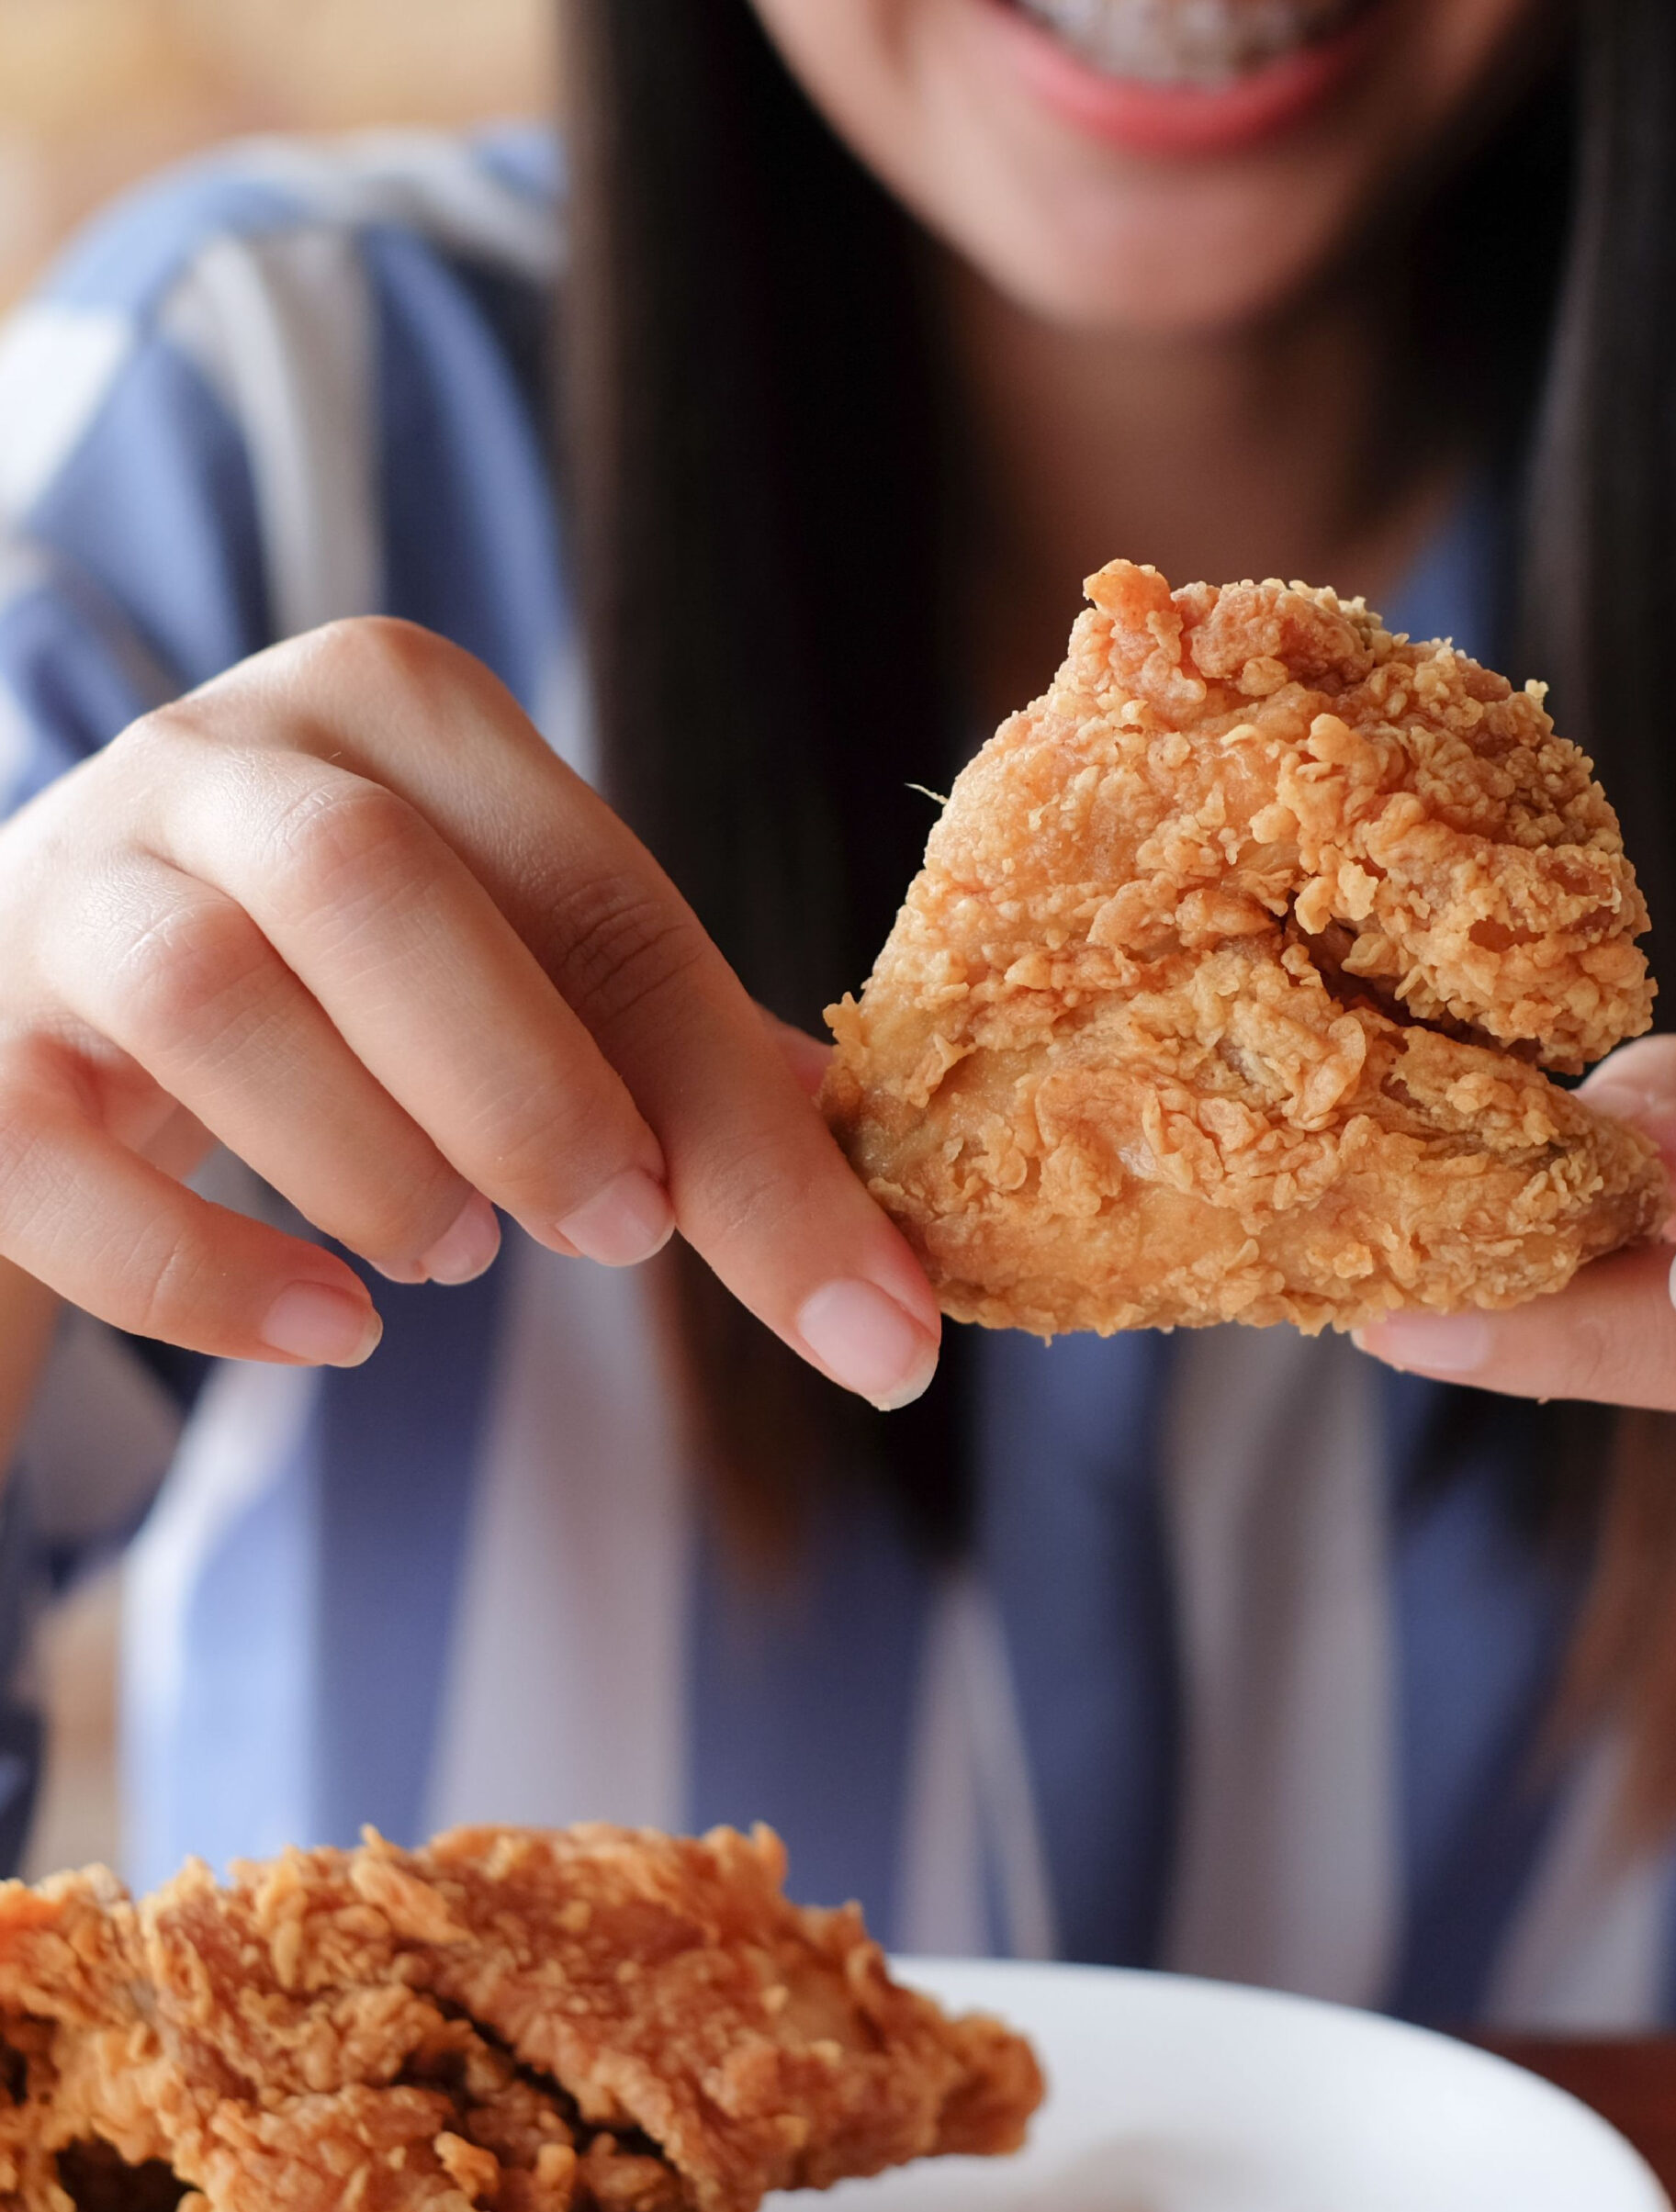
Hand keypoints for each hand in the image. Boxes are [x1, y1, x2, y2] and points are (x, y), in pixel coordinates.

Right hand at [0, 620, 936, 1407]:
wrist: (65, 990)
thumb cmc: (355, 978)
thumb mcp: (527, 968)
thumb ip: (688, 1065)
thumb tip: (893, 1236)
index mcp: (407, 715)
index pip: (601, 898)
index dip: (736, 1113)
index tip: (856, 1301)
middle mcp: (220, 753)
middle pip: (373, 882)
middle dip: (527, 1089)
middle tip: (617, 1234)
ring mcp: (68, 880)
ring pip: (204, 989)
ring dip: (365, 1158)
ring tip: (451, 1257)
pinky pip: (48, 1149)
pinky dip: (200, 1271)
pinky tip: (328, 1335)